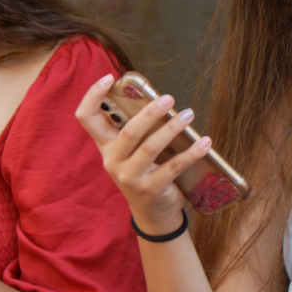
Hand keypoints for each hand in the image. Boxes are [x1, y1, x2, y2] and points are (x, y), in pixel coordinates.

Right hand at [75, 74, 211, 233]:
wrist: (152, 214)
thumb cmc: (143, 173)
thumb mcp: (130, 153)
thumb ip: (134, 129)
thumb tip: (156, 98)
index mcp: (105, 147)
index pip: (86, 118)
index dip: (92, 95)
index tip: (109, 77)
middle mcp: (112, 161)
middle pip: (127, 132)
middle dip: (149, 113)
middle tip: (169, 98)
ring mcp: (130, 177)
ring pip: (151, 147)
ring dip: (172, 128)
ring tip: (189, 114)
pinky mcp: (151, 189)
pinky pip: (173, 166)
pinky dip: (191, 152)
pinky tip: (204, 142)